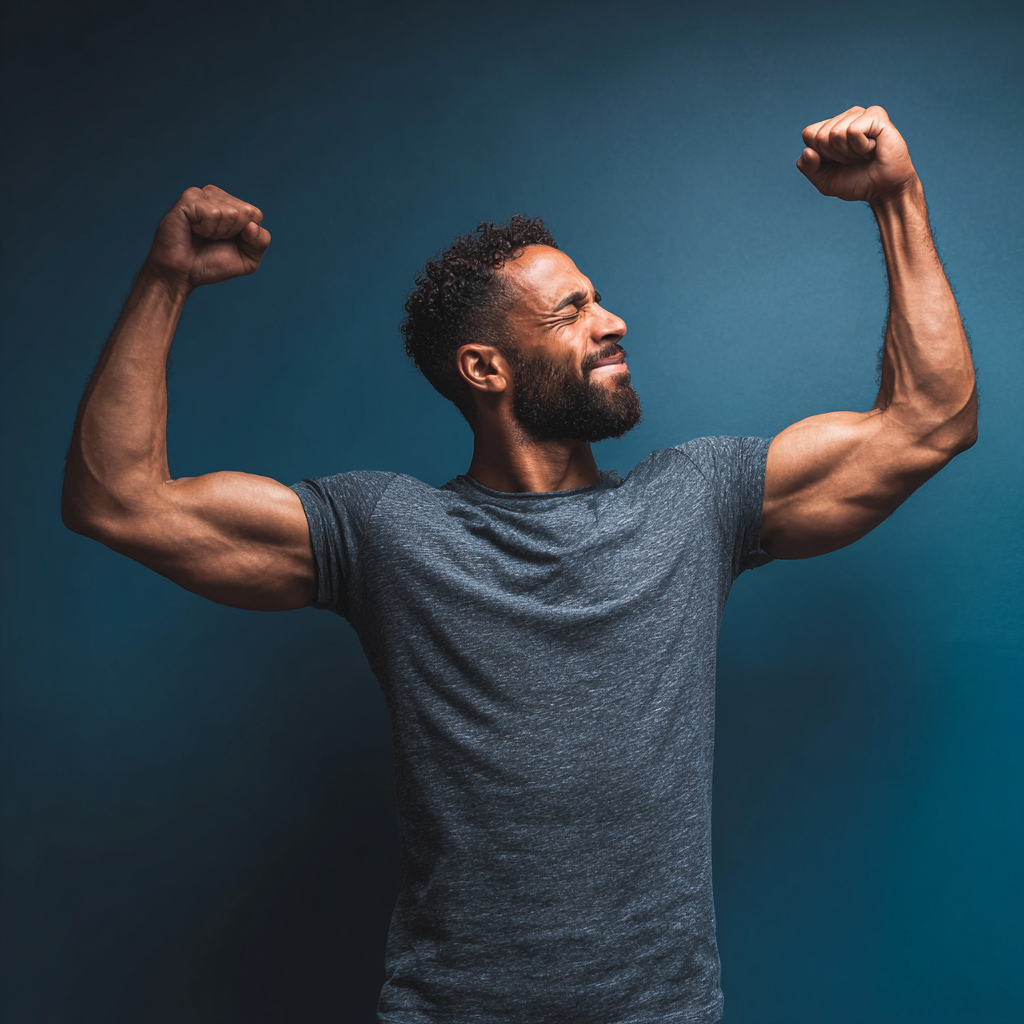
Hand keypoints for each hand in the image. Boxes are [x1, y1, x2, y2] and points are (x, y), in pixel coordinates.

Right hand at [143, 185, 270, 290]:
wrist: (183, 273)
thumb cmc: (212, 263)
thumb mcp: (247, 260)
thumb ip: (261, 242)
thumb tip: (253, 225)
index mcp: (233, 206)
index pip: (256, 215)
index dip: (247, 237)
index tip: (228, 242)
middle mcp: (218, 196)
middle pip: (247, 213)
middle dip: (233, 234)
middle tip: (213, 239)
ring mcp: (203, 194)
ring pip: (231, 213)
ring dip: (218, 232)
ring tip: (202, 235)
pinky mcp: (190, 198)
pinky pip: (213, 214)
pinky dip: (206, 229)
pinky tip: (194, 230)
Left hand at [796, 105, 917, 203]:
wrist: (882, 189)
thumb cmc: (855, 182)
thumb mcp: (823, 179)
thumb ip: (807, 166)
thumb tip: (807, 150)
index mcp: (830, 127)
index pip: (809, 133)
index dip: (820, 155)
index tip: (838, 161)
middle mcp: (845, 117)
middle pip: (820, 135)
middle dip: (835, 155)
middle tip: (853, 159)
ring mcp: (860, 113)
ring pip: (835, 133)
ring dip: (849, 152)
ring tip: (864, 154)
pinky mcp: (876, 115)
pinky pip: (853, 131)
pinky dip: (861, 147)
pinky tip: (873, 148)